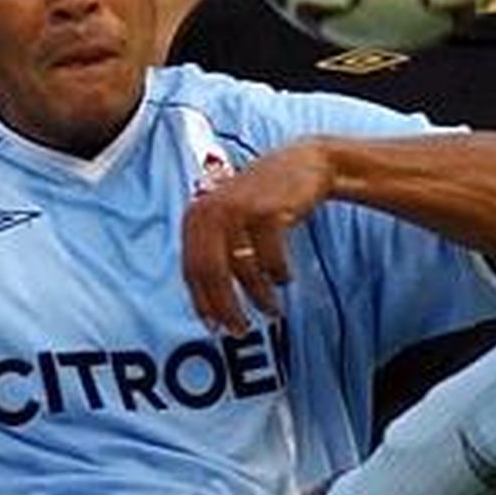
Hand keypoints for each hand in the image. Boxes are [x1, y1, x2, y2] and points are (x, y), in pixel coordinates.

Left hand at [182, 141, 332, 333]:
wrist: (303, 164)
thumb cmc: (264, 201)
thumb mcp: (229, 220)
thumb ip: (214, 252)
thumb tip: (210, 309)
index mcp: (196, 217)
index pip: (192, 271)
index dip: (204, 304)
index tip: (215, 329)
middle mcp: (211, 212)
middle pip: (213, 274)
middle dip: (227, 308)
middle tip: (241, 329)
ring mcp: (238, 210)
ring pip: (245, 271)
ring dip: (260, 297)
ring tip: (271, 309)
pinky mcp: (267, 213)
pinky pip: (272, 260)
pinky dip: (279, 275)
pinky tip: (284, 278)